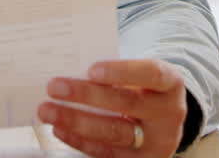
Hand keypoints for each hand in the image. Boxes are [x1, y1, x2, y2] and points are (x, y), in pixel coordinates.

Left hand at [39, 59, 185, 157]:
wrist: (164, 119)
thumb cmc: (144, 87)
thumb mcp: (140, 75)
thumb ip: (115, 72)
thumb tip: (72, 68)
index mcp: (171, 84)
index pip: (151, 74)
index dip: (122, 71)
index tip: (91, 69)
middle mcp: (169, 114)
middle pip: (126, 104)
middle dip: (86, 95)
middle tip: (54, 86)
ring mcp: (157, 141)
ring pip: (114, 132)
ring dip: (76, 121)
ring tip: (47, 110)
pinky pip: (107, 152)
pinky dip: (79, 140)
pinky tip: (60, 129)